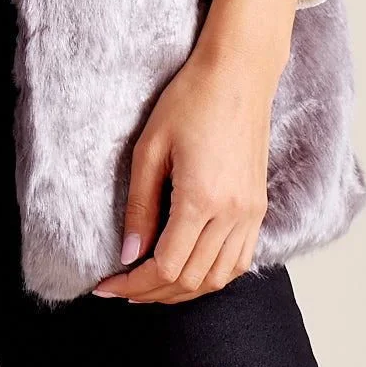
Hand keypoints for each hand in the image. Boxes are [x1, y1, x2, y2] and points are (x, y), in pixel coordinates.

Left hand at [90, 0, 300, 303]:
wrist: (238, 73)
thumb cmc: (190, 99)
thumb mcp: (150, 147)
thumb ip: (139, 205)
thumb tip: (128, 255)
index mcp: (201, 198)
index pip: (166, 266)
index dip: (134, 284)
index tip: (106, 286)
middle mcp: (232, 214)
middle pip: (190, 280)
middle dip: (152, 293)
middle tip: (121, 288)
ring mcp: (251, 213)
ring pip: (218, 279)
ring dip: (182, 291)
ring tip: (150, 286)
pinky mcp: (259, 208)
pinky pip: (239, 262)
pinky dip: (211, 277)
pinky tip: (187, 270)